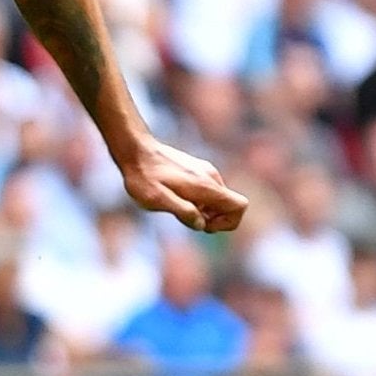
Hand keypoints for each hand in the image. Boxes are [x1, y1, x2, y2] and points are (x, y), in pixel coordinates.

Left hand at [117, 138, 247, 233]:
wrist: (135, 150)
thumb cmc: (144, 177)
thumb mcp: (158, 200)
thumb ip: (183, 212)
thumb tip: (201, 224)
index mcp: (205, 186)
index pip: (240, 206)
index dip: (229, 222)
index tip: (205, 226)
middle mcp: (211, 176)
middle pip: (230, 204)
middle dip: (214, 219)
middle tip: (186, 219)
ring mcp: (205, 171)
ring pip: (218, 198)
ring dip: (205, 210)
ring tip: (177, 208)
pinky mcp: (197, 169)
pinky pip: (208, 190)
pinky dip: (199, 201)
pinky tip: (176, 198)